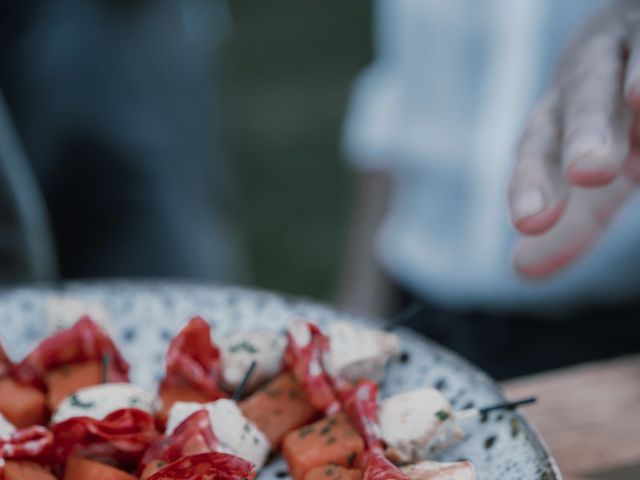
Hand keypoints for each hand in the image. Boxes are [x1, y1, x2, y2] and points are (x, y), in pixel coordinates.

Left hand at [508, 0, 639, 277]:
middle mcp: (591, 75)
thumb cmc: (616, 120)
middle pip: (579, 99)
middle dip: (583, 132)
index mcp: (562, 116)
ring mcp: (631, 44)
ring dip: (634, 82)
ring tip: (639, 98)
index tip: (531, 229)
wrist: (639, 44)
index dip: (534, 184)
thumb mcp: (601, 172)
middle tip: (588, 172)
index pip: (541, 151)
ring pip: (626, 62)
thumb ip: (575, 220)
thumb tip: (521, 272)